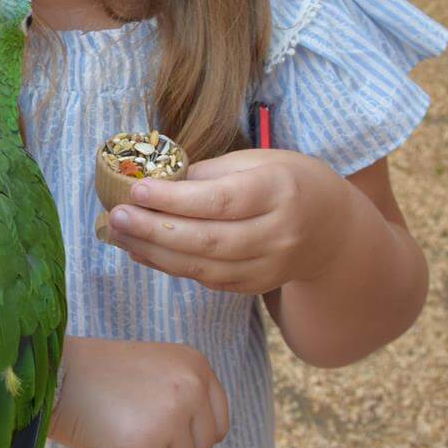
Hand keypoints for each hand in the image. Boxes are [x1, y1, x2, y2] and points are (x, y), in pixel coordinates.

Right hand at [48, 336, 229, 447]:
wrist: (55, 372)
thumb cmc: (97, 375)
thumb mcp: (156, 370)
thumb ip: (184, 397)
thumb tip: (202, 444)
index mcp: (197, 366)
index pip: (219, 425)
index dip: (190, 438)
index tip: (161, 431)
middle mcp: (192, 387)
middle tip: (133, 430)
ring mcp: (172, 415)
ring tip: (120, 432)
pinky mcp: (146, 442)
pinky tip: (110, 443)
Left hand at [101, 148, 351, 294]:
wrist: (331, 227)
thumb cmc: (286, 181)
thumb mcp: (257, 161)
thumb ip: (209, 174)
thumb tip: (153, 181)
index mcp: (280, 191)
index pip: (223, 200)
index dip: (176, 199)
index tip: (137, 189)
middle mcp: (279, 233)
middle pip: (209, 240)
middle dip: (155, 230)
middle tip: (116, 217)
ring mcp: (269, 266)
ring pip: (204, 267)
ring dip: (154, 252)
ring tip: (119, 234)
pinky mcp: (256, 286)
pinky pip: (207, 280)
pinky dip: (170, 266)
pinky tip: (142, 250)